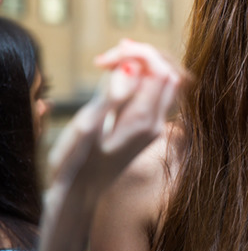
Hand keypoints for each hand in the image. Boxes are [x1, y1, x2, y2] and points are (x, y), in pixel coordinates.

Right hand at [47, 38, 185, 199]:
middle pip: (167, 71)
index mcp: (145, 120)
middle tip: (104, 60)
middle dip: (140, 56)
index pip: (159, 70)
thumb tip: (132, 64)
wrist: (80, 195)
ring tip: (107, 63)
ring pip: (163, 80)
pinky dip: (138, 76)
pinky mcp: (148, 125)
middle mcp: (157, 122)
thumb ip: (111, 94)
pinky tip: (114, 76)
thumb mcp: (86, 127)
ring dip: (140, 65)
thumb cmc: (76, 163)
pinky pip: (154, 90)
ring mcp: (155, 125)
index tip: (104, 60)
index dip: (135, 55)